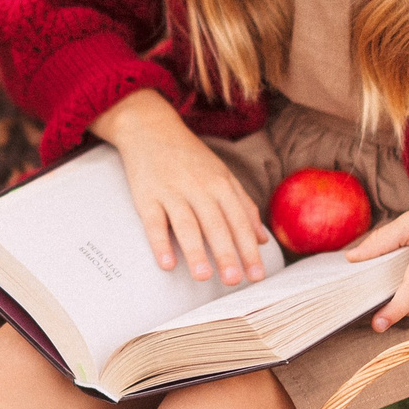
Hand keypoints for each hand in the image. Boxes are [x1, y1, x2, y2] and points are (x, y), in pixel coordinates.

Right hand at [90, 90, 270, 285]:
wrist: (150, 127)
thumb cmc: (190, 157)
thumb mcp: (222, 175)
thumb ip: (243, 206)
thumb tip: (262, 239)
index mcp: (221, 183)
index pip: (239, 221)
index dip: (248, 249)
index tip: (257, 274)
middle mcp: (199, 187)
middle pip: (216, 224)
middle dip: (227, 253)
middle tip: (234, 281)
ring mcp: (172, 190)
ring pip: (187, 224)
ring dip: (195, 251)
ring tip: (204, 277)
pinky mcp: (146, 195)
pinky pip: (154, 222)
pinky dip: (160, 243)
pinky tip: (167, 263)